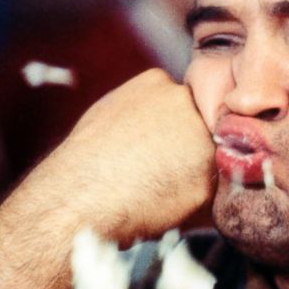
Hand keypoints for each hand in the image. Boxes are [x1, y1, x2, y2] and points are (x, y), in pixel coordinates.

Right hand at [19, 69, 215, 243]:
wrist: (79, 197)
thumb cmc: (87, 161)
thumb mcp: (111, 113)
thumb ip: (144, 108)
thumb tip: (157, 121)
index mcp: (158, 83)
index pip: (183, 103)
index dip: (173, 131)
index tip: (157, 149)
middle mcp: (185, 104)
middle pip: (200, 127)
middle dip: (188, 149)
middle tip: (158, 171)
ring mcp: (200, 138)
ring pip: (209, 158)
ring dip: (193, 175)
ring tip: (157, 189)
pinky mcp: (207, 177)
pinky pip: (210, 192)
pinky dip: (193, 203)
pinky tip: (164, 206)